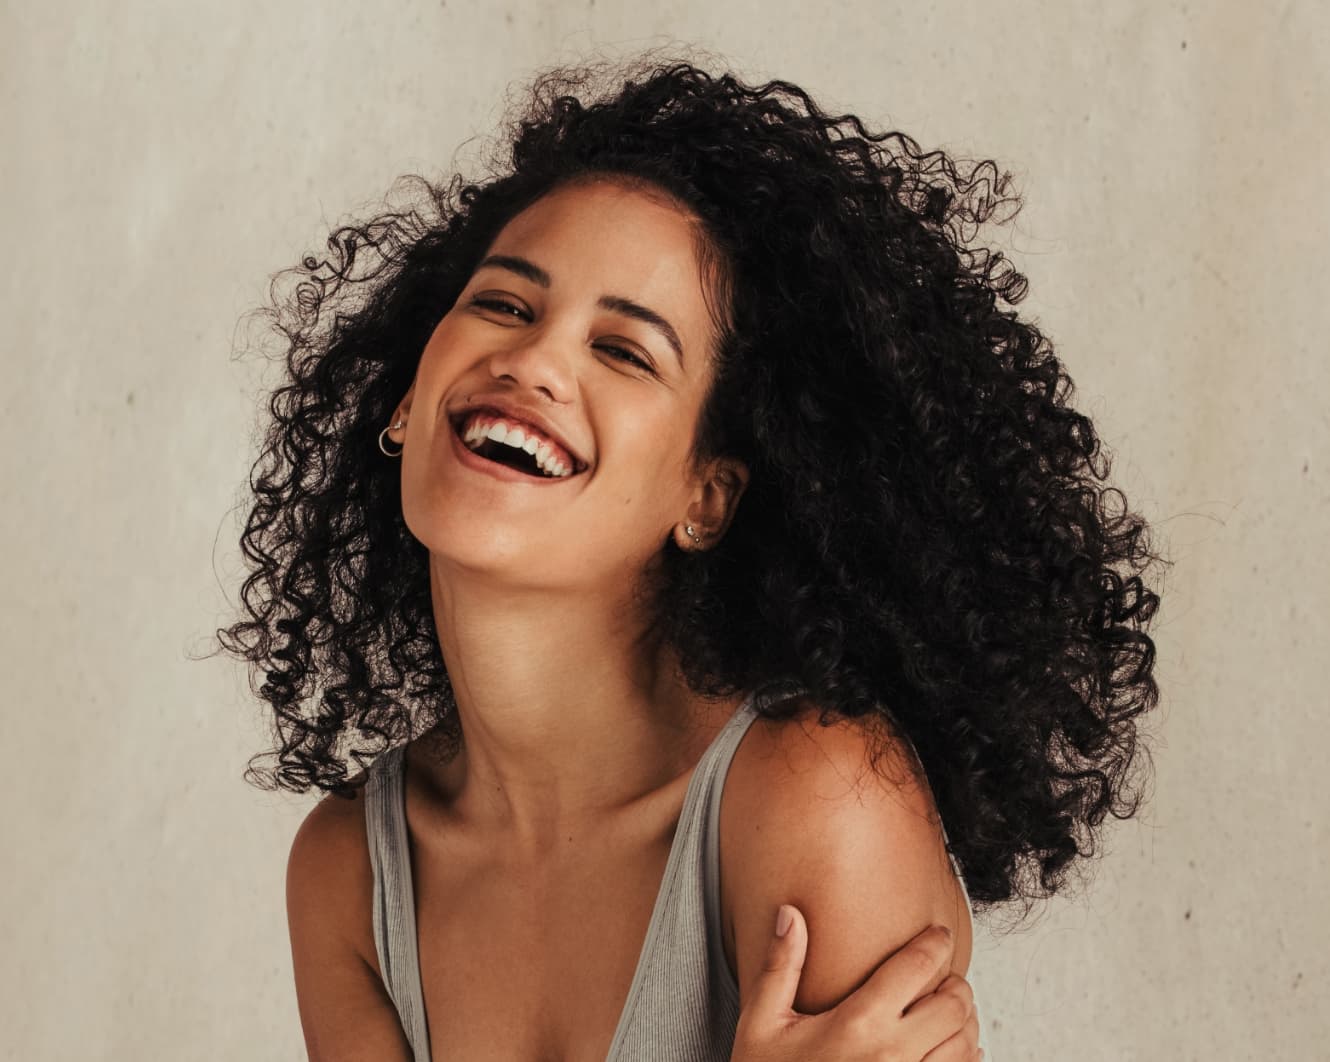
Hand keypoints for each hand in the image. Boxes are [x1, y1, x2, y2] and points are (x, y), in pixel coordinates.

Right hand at [730, 905, 981, 1061]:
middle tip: (946, 976)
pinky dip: (967, 1059)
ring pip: (965, 1043)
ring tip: (951, 1011)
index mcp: (857, 1024)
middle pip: (953, 1004)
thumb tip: (789, 914)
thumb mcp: (762, 1024)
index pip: (915, 967)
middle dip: (955, 984)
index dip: (935, 942)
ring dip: (964, 1022)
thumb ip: (781, 967)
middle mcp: (891, 1055)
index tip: (940, 934)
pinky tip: (954, 1050)